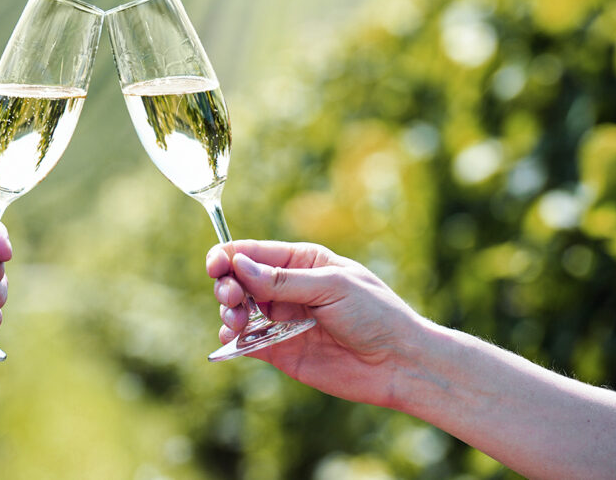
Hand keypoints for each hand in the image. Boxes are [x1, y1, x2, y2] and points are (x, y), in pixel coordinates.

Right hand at [207, 240, 426, 406]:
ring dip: (228, 310)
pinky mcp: (280, 351)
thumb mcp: (332, 287)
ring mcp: (282, 320)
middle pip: (239, 280)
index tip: (216, 265)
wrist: (399, 363)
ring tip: (236, 319)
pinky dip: (233, 338)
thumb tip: (239, 265)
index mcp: (302, 262)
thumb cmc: (375, 314)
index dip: (228, 256)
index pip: (253, 253)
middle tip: (232, 297)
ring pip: (238, 309)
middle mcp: (287, 289)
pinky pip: (246, 341)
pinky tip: (234, 336)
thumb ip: (283, 280)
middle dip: (227, 284)